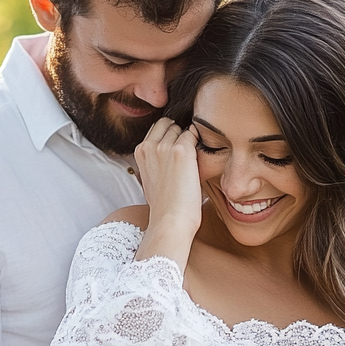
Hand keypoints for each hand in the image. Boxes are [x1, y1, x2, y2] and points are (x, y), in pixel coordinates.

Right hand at [134, 118, 201, 270]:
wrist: (170, 221)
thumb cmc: (165, 206)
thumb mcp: (151, 180)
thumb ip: (156, 163)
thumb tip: (168, 158)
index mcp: (140, 152)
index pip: (157, 128)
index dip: (169, 136)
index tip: (177, 149)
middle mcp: (150, 146)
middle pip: (169, 124)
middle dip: (179, 133)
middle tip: (189, 152)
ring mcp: (165, 147)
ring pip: (182, 128)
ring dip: (191, 139)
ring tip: (196, 158)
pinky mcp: (181, 151)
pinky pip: (194, 134)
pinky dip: (200, 142)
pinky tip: (203, 157)